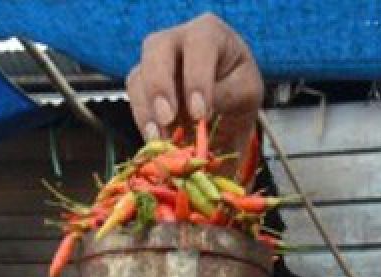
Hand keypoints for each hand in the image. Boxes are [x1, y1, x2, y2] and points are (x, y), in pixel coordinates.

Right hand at [127, 13, 262, 150]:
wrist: (226, 99)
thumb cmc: (238, 87)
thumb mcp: (246, 92)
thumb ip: (227, 98)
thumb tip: (198, 116)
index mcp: (208, 33)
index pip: (199, 48)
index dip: (197, 80)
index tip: (200, 114)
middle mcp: (175, 39)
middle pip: (157, 51)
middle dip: (160, 86)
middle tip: (167, 119)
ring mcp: (152, 60)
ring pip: (138, 76)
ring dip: (146, 110)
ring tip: (158, 138)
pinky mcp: (141, 83)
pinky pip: (134, 100)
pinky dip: (143, 121)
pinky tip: (156, 140)